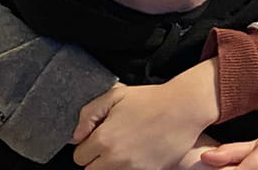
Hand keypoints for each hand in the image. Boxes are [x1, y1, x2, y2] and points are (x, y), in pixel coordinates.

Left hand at [72, 62, 218, 169]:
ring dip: (110, 165)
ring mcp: (131, 169)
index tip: (97, 137)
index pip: (79, 156)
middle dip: (95, 158)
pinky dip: (127, 167)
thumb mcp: (115, 95)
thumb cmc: (150, 100)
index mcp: (104, 138)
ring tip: (123, 147)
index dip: (87, 145)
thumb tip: (76, 136)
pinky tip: (136, 153)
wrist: (182, 109)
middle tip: (109, 143)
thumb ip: (89, 113)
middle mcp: (115, 159)